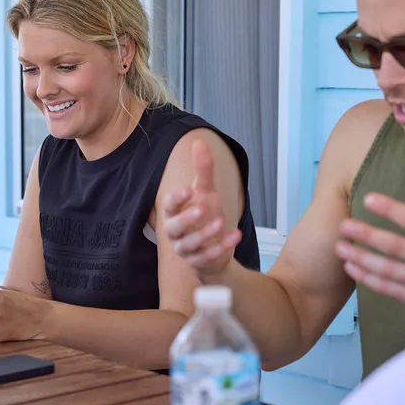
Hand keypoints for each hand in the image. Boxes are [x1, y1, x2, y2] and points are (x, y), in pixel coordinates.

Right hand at [161, 140, 241, 277]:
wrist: (215, 248)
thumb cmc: (206, 216)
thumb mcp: (206, 191)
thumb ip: (203, 170)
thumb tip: (200, 142)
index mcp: (173, 213)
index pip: (168, 206)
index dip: (176, 199)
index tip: (187, 189)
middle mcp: (175, 232)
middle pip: (173, 227)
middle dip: (186, 219)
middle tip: (202, 209)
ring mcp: (186, 249)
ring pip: (189, 244)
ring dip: (205, 234)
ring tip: (221, 222)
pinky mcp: (199, 262)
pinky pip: (207, 257)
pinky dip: (221, 247)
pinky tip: (235, 235)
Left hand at [334, 162, 404, 340]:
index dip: (391, 209)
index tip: (368, 198)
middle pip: (396, 246)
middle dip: (367, 235)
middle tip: (344, 225)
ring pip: (387, 269)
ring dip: (361, 258)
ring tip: (339, 247)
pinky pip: (388, 288)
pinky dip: (368, 279)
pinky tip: (351, 267)